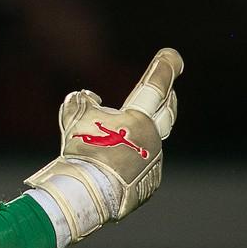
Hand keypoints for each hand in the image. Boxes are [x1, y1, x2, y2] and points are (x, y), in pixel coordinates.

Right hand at [26, 48, 182, 244]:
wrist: (87, 193)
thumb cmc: (82, 149)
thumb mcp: (74, 116)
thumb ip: (81, 100)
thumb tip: (89, 96)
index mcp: (139, 118)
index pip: (155, 86)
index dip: (164, 68)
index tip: (172, 54)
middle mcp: (153, 139)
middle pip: (166, 113)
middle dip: (167, 99)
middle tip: (167, 92)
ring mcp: (153, 164)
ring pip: (147, 143)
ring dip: (134, 138)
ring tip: (109, 144)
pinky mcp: (148, 186)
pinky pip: (140, 167)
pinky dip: (128, 163)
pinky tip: (109, 169)